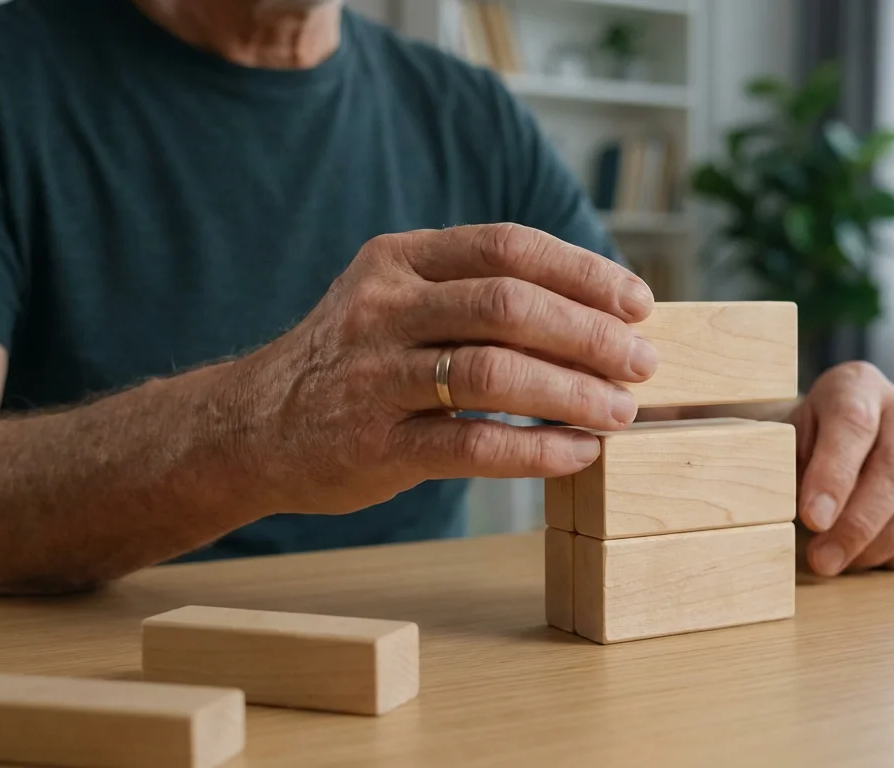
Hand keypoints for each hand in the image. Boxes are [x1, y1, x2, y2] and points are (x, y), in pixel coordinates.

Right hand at [222, 224, 655, 514]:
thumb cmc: (355, 361)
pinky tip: (577, 453)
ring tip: (621, 412)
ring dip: (573, 392)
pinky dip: (537, 449)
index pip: (508, 246)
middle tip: (642, 363)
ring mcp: (374, 376)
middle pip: (509, 305)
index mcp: (400, 259)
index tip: (638, 302)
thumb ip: (474, 292)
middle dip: (590, 334)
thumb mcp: (397, 299)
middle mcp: (384, 308)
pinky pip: (473, 444)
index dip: (582, 272)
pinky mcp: (374, 444)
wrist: (251, 427)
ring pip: (495, 373)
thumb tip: (596, 311)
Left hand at [790, 362, 893, 574]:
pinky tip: (870, 556)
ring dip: (878, 546)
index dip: (834, 475)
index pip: (854, 424)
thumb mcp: (784, 443)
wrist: (838, 442)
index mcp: (858, 385)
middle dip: (859, 523)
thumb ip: (788, 469)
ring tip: (839, 561)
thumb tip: (796, 514)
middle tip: (823, 560)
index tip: (813, 519)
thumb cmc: (806, 445)